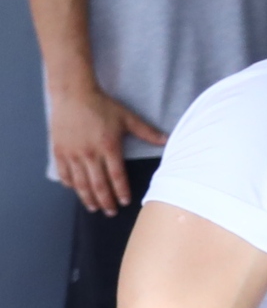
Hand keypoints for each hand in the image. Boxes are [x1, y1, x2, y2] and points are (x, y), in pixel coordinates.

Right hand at [44, 80, 157, 215]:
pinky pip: (64, 172)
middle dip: (105, 200)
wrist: (73, 94)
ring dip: (87, 197)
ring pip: (80, 182)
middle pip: (98, 184)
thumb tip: (166, 140)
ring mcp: (72, 153)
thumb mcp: (127, 117)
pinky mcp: (59, 150)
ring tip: (93, 207)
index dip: (121, 191)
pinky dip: (69, 183)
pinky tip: (75, 190)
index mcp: (109, 147)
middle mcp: (90, 153)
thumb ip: (147, 131)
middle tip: (110, 212)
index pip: (116, 175)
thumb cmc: (102, 105)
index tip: (125, 202)